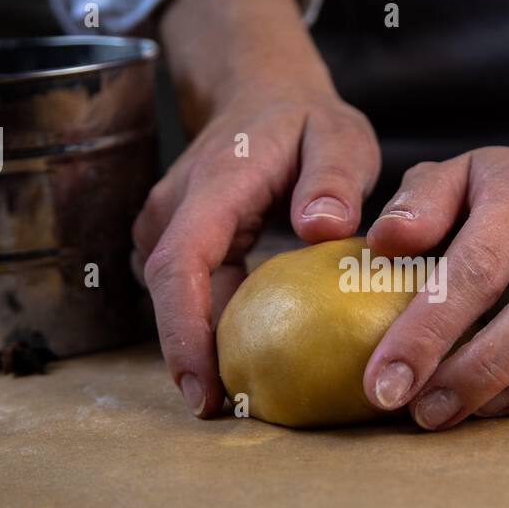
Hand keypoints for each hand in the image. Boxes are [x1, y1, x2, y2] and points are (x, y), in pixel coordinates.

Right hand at [133, 0, 378, 416]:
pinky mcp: (179, 241)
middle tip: (228, 414)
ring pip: (174, 298)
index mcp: (213, 185)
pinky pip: (189, 292)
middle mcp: (176, 208)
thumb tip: (321, 228)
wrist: (261, 93)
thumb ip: (335, 176)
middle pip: (169, 295)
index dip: (184, 332)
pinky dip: (208, 327)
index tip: (203, 387)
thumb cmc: (305, 120)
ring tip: (236, 400)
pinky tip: (240, 362)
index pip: (181, 265)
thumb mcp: (340, 134)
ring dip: (197, 347)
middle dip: (188, 358)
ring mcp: (170, 224)